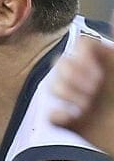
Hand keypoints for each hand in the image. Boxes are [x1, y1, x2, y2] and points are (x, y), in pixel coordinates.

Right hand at [50, 35, 113, 153]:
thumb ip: (108, 58)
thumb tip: (94, 37)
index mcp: (106, 67)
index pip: (83, 47)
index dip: (82, 56)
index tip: (93, 71)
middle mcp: (92, 81)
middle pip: (64, 63)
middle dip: (72, 76)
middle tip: (91, 90)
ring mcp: (82, 101)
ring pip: (54, 86)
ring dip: (67, 94)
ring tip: (84, 104)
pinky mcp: (74, 123)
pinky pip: (53, 115)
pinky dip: (58, 117)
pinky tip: (72, 118)